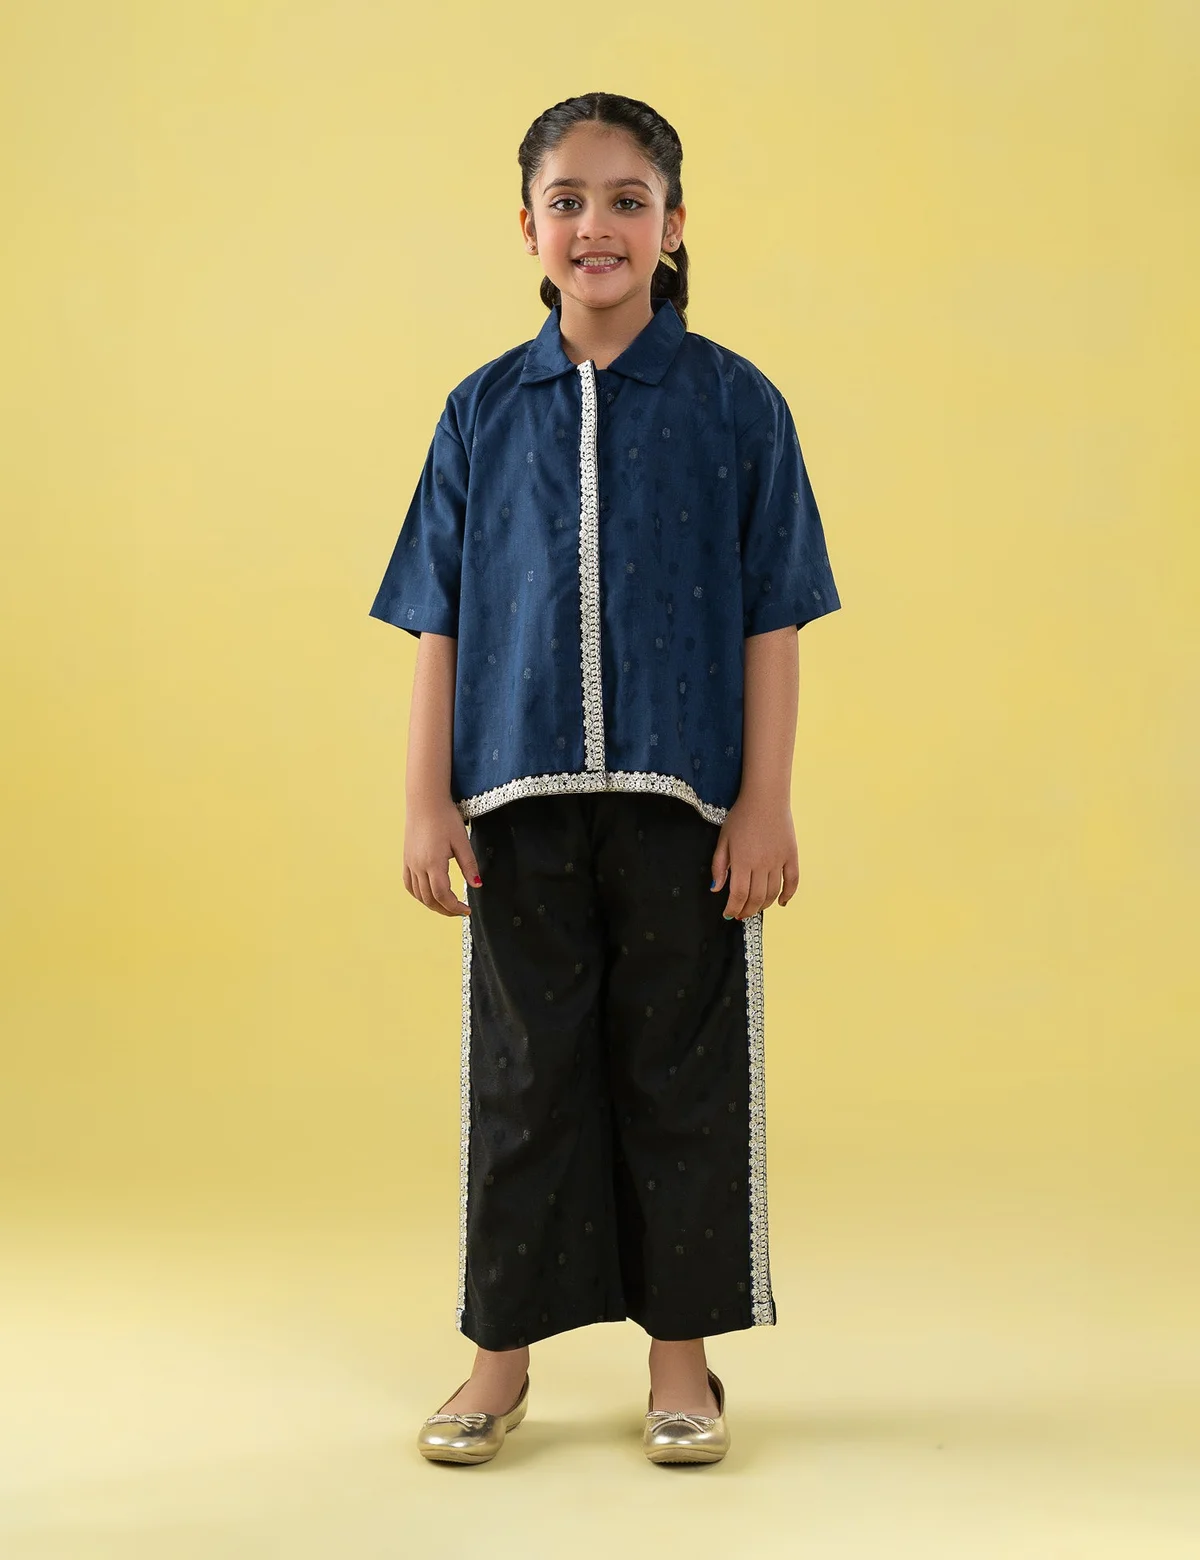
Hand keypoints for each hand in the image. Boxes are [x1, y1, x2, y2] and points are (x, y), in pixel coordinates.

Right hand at [403, 794, 481, 916]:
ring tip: (447, 905)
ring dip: (432, 904)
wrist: (425, 801)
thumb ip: (469, 865)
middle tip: (460, 911)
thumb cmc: (445, 818)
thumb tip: (477, 885)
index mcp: (433, 863)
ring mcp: (410, 863)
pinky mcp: (406, 859)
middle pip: (429, 899)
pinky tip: (428, 895)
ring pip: (418, 894)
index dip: (454, 907)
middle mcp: (418, 866)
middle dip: (445, 909)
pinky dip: (418, 895)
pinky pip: (409, 884)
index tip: (466, 910)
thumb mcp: (462, 841)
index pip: (442, 895)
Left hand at [710, 791, 798, 919]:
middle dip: (747, 911)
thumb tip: (716, 890)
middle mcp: (761, 864)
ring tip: (756, 909)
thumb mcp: (723, 840)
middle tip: (741, 915)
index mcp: (742, 861)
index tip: (729, 914)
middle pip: (756, 898)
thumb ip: (719, 866)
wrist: (765, 798)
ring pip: (773, 893)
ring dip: (764, 906)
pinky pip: (792, 881)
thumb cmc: (741, 816)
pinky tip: (781, 903)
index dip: (733, 908)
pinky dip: (788, 895)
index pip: (738, 895)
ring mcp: (778, 861)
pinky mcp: (791, 855)